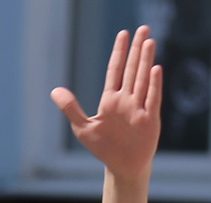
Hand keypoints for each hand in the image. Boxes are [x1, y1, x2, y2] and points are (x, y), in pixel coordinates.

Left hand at [52, 26, 161, 181]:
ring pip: (143, 79)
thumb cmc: (104, 148)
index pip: (116, 70)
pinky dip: (154, 84)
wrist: (123, 167)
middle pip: (132, 69)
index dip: (119, 52)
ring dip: (146, 60)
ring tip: (149, 41)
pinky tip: (156, 68)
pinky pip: (152, 98)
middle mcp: (127, 100)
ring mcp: (139, 108)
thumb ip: (70, 108)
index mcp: (111, 100)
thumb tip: (55, 90)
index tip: (124, 34)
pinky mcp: (150, 119)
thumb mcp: (83, 128)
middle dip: (137, 49)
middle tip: (143, 28)